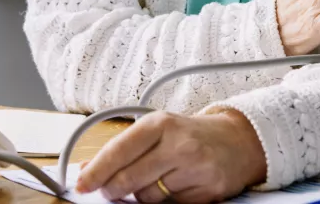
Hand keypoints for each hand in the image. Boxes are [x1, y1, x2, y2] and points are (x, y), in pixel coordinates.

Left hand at [75, 110, 265, 202]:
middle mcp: (178, 144)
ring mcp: (194, 168)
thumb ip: (122, 147)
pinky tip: (171, 187)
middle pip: (129, 179)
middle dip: (112, 189)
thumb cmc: (188, 134)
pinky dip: (163, 201)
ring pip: (147, 197)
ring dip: (140, 195)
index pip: (118, 151)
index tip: (82, 184)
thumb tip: (86, 169)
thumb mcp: (156, 129)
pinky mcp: (207, 191)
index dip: (96, 171)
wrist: (237, 140)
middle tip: (108, 190)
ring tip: (152, 180)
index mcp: (159, 123)